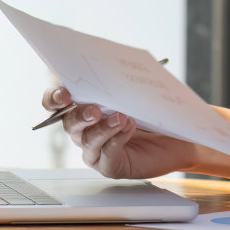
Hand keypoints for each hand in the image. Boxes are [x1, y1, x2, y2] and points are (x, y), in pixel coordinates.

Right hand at [40, 85, 196, 179]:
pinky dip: (116, 140)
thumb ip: (120, 78)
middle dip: (79, 115)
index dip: (54, 97)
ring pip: (87, 140)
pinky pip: (106, 155)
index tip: (64, 94)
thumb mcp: (134, 89)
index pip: (56, 102)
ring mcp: (94, 149)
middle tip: (94, 109)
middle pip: (68, 123)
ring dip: (102, 128)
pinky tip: (128, 128)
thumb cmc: (151, 110)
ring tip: (120, 118)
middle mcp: (83, 129)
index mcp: (82, 105)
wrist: (175, 136)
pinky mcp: (108, 165)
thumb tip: (114, 64)